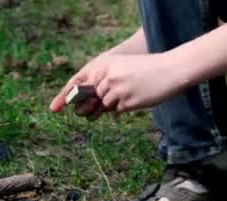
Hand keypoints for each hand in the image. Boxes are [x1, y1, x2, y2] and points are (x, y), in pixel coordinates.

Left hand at [51, 52, 184, 119]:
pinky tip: (136, 98)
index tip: (54, 108)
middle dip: (91, 106)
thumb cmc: (147, 70)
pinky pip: (117, 110)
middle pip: (91, 98)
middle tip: (95, 107)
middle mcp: (107, 76)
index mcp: (104, 64)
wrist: (172, 70)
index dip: (65, 96)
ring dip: (111, 105)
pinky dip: (123, 108)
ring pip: (104, 106)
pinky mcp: (126, 101)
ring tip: (129, 93)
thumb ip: (105, 83)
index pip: (79, 82)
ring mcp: (116, 90)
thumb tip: (87, 106)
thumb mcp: (122, 69)